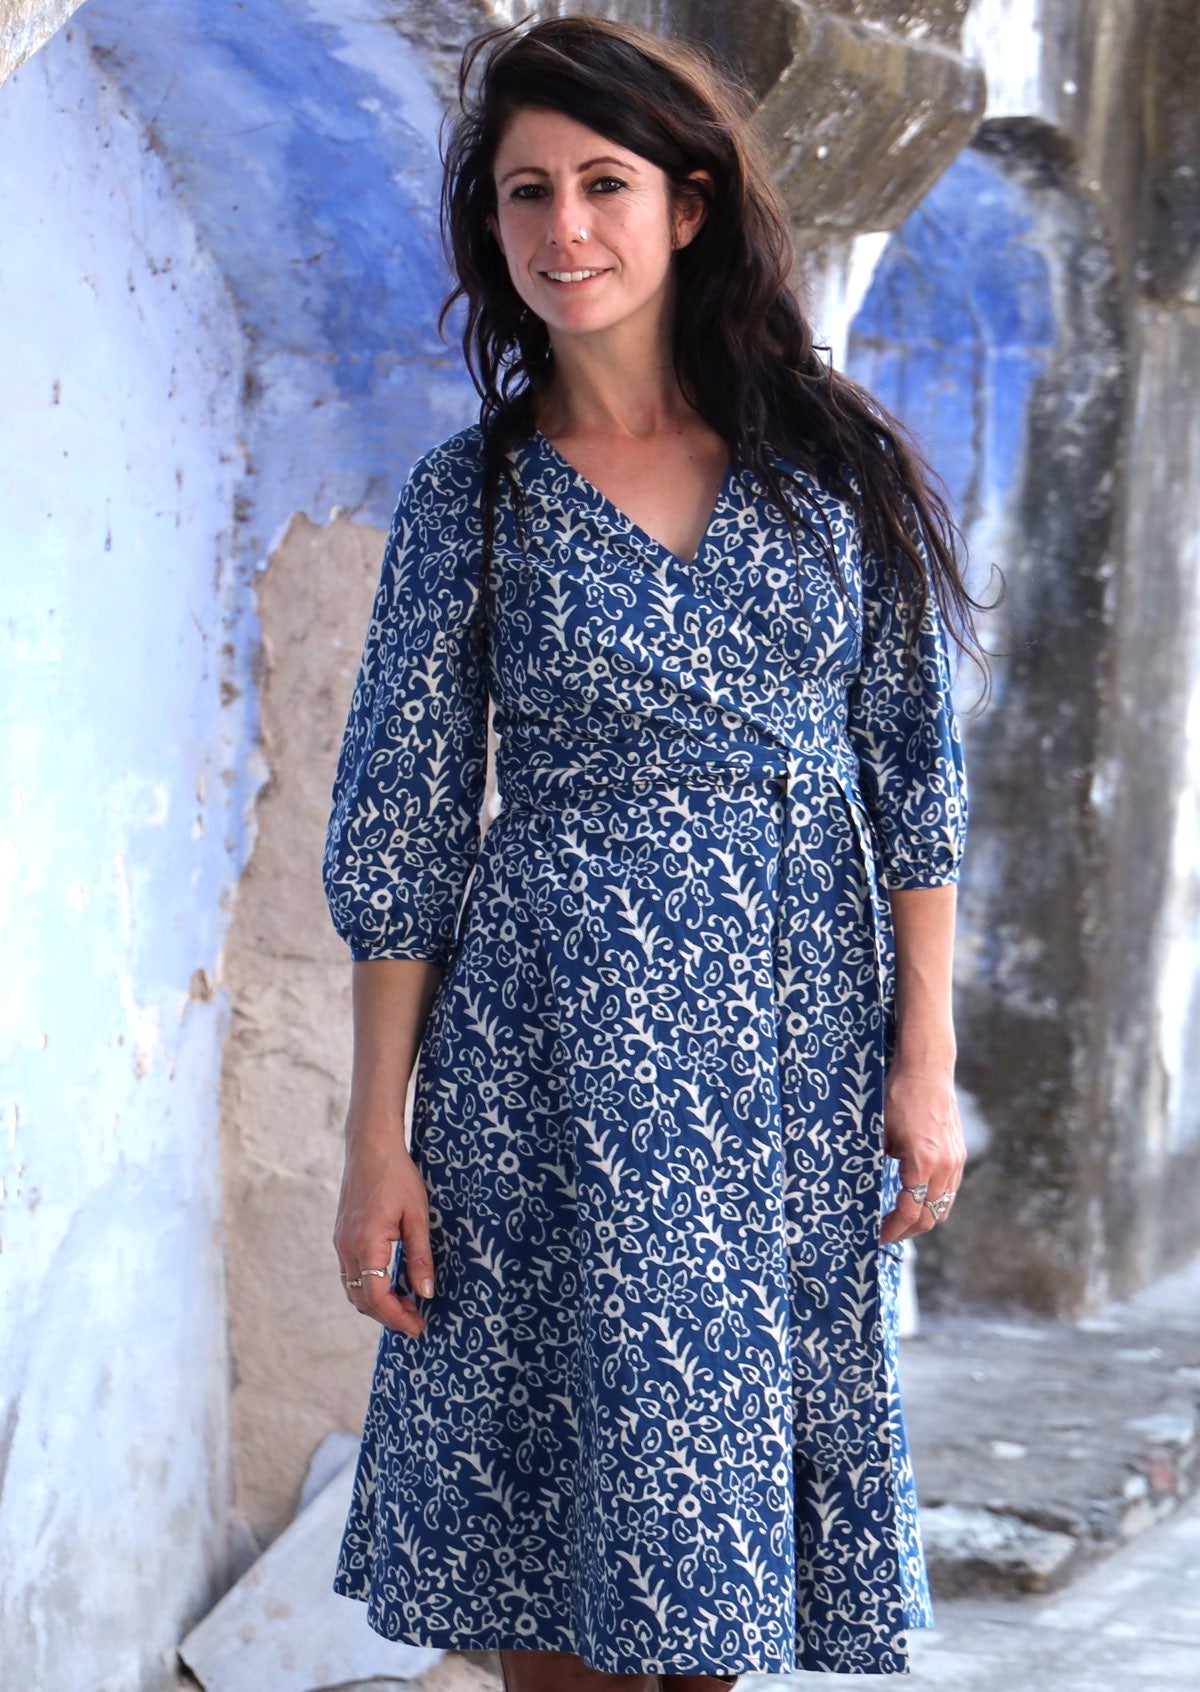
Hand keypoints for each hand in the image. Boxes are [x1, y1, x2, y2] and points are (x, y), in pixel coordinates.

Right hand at [334, 1126, 434, 1335]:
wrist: (370, 1147)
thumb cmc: (397, 1177)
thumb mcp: (417, 1217)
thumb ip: (420, 1257)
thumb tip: (426, 1293)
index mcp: (365, 1245)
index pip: (376, 1298)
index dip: (397, 1318)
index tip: (419, 1327)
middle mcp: (346, 1248)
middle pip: (362, 1300)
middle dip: (388, 1316)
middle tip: (417, 1322)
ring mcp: (340, 1243)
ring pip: (353, 1290)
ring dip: (377, 1304)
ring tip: (406, 1306)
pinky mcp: (341, 1237)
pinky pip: (351, 1274)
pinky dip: (368, 1288)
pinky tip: (390, 1284)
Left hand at [879, 1059, 965, 1244]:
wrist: (927, 1070)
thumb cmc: (899, 1096)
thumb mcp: (880, 1132)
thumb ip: (879, 1163)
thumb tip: (868, 1189)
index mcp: (923, 1163)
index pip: (910, 1212)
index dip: (893, 1229)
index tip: (878, 1236)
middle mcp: (945, 1166)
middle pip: (931, 1216)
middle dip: (908, 1230)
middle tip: (886, 1233)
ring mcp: (955, 1161)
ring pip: (943, 1206)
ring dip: (923, 1218)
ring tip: (900, 1221)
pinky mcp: (958, 1154)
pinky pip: (949, 1190)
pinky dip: (934, 1202)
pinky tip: (916, 1199)